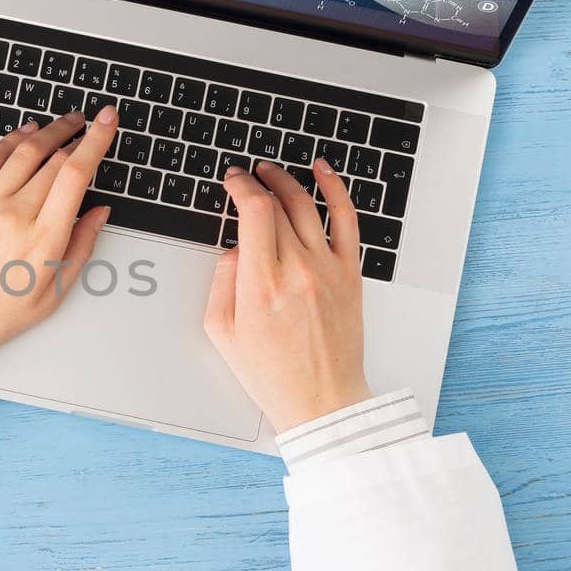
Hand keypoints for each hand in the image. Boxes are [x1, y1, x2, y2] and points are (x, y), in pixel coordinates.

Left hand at [0, 108, 119, 356]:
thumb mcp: (50, 296)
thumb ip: (80, 249)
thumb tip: (99, 213)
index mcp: (43, 239)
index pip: (77, 173)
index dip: (98, 140)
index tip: (109, 121)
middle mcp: (15, 214)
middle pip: (54, 158)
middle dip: (78, 133)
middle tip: (91, 122)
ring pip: (23, 151)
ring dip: (48, 130)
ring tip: (63, 122)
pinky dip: (11, 140)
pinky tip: (24, 134)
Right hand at [203, 159, 372, 431]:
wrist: (321, 399)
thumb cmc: (271, 373)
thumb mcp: (221, 331)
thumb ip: (222, 281)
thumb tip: (233, 248)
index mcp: (260, 284)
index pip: (252, 211)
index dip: (239, 186)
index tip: (231, 180)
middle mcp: (296, 270)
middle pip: (276, 205)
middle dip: (256, 183)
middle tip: (245, 177)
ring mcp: (327, 269)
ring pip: (307, 205)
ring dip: (286, 181)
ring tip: (272, 172)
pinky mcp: (349, 274)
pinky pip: (346, 220)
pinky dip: (335, 189)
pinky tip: (322, 171)